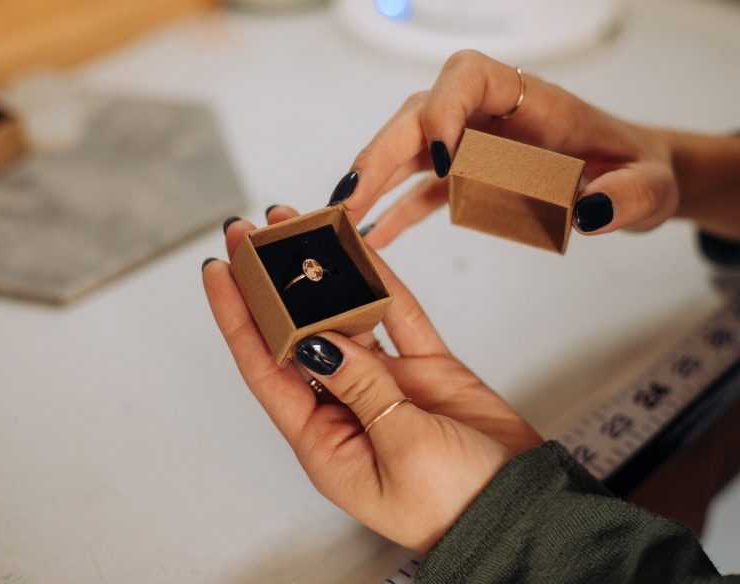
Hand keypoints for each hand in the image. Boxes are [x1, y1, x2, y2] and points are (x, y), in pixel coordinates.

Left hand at [202, 206, 541, 552]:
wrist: (522, 512)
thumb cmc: (454, 504)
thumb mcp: (399, 449)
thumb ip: (360, 387)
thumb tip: (317, 340)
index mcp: (324, 440)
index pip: (265, 368)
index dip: (238, 317)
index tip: (219, 269)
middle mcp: (345, 407)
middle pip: (299, 336)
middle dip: (274, 284)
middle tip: (254, 232)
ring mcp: (386, 384)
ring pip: (347, 318)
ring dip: (325, 277)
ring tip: (300, 228)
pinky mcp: (426, 368)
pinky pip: (399, 316)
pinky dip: (382, 283)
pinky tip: (360, 251)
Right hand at [327, 50, 738, 247]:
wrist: (627, 179)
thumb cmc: (636, 170)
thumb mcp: (649, 186)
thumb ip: (628, 196)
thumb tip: (587, 213)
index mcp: (531, 100)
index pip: (469, 77)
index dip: (443, 110)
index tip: (439, 161)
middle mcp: (490, 115)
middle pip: (419, 114)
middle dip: (381, 152)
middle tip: (350, 199)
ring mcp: (471, 145)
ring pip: (408, 149)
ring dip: (372, 180)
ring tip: (343, 219)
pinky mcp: (464, 177)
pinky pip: (419, 188)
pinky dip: (393, 210)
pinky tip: (373, 236)